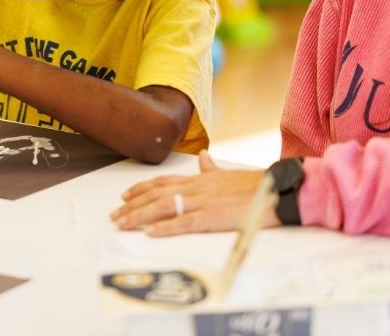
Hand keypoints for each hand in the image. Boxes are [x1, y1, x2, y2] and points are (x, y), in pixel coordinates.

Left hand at [109, 151, 279, 235]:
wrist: (275, 188)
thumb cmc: (254, 184)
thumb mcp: (228, 174)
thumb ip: (211, 169)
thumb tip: (204, 158)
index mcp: (199, 179)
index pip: (163, 182)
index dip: (141, 188)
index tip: (125, 196)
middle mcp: (195, 188)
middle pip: (156, 194)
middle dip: (132, 205)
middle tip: (114, 215)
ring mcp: (202, 201)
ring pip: (163, 207)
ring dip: (139, 216)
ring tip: (122, 224)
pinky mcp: (212, 217)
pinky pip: (184, 222)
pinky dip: (165, 227)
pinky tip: (150, 232)